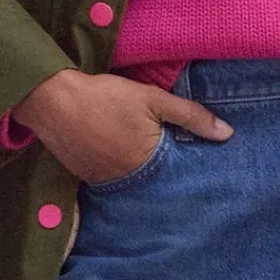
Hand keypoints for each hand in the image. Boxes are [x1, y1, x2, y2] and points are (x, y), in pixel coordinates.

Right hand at [12, 68, 232, 181]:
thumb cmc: (106, 97)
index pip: (176, 173)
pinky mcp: (84, 178)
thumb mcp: (152, 99)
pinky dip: (115, 168)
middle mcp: (125, 180)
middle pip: (152, 180)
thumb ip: (191, 116)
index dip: (183, 166)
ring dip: (137, 171)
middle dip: (160, 171)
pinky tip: (114, 152)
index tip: (193, 163)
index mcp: (146, 163)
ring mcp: (102, 182)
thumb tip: (227, 134)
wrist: (51, 100)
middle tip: (162, 156)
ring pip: (130, 180)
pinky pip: (109, 178)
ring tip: (136, 153)